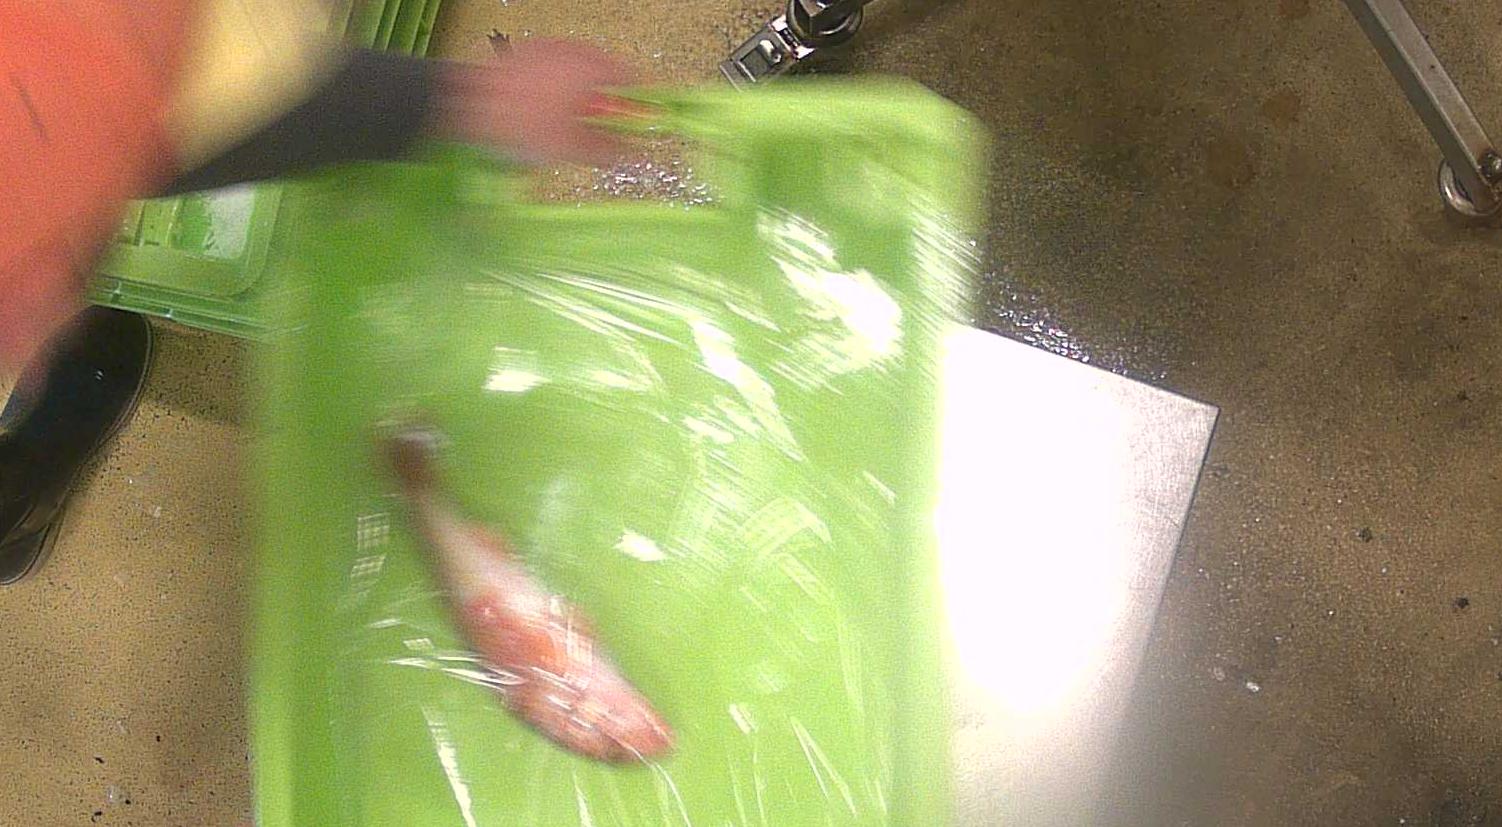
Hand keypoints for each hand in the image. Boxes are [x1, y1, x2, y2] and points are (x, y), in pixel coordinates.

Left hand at [436, 40, 633, 165]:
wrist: (468, 105)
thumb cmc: (519, 123)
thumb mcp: (571, 148)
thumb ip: (609, 152)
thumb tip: (632, 158)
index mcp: (592, 67)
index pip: (633, 78)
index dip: (639, 102)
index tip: (640, 119)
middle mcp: (573, 51)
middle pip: (606, 75)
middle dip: (608, 102)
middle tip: (604, 127)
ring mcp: (548, 49)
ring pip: (579, 72)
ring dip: (582, 96)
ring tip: (571, 123)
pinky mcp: (527, 54)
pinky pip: (555, 70)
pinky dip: (559, 88)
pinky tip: (547, 111)